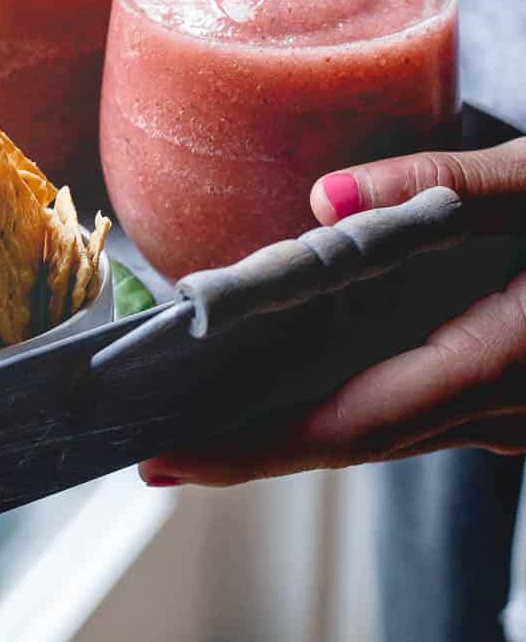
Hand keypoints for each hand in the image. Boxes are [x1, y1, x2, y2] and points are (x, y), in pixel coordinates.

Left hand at [138, 138, 525, 487]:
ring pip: (379, 427)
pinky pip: (406, 406)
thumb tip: (327, 199)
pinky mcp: (504, 392)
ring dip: (289, 423)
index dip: (255, 446)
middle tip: (151, 445)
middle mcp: (501, 409)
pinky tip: (283, 377)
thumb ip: (446, 184)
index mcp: (500, 364)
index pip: (354, 423)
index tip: (169, 457)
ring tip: (193, 413)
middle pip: (353, 436)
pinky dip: (339, 395)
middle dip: (248, 444)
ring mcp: (506, 411)